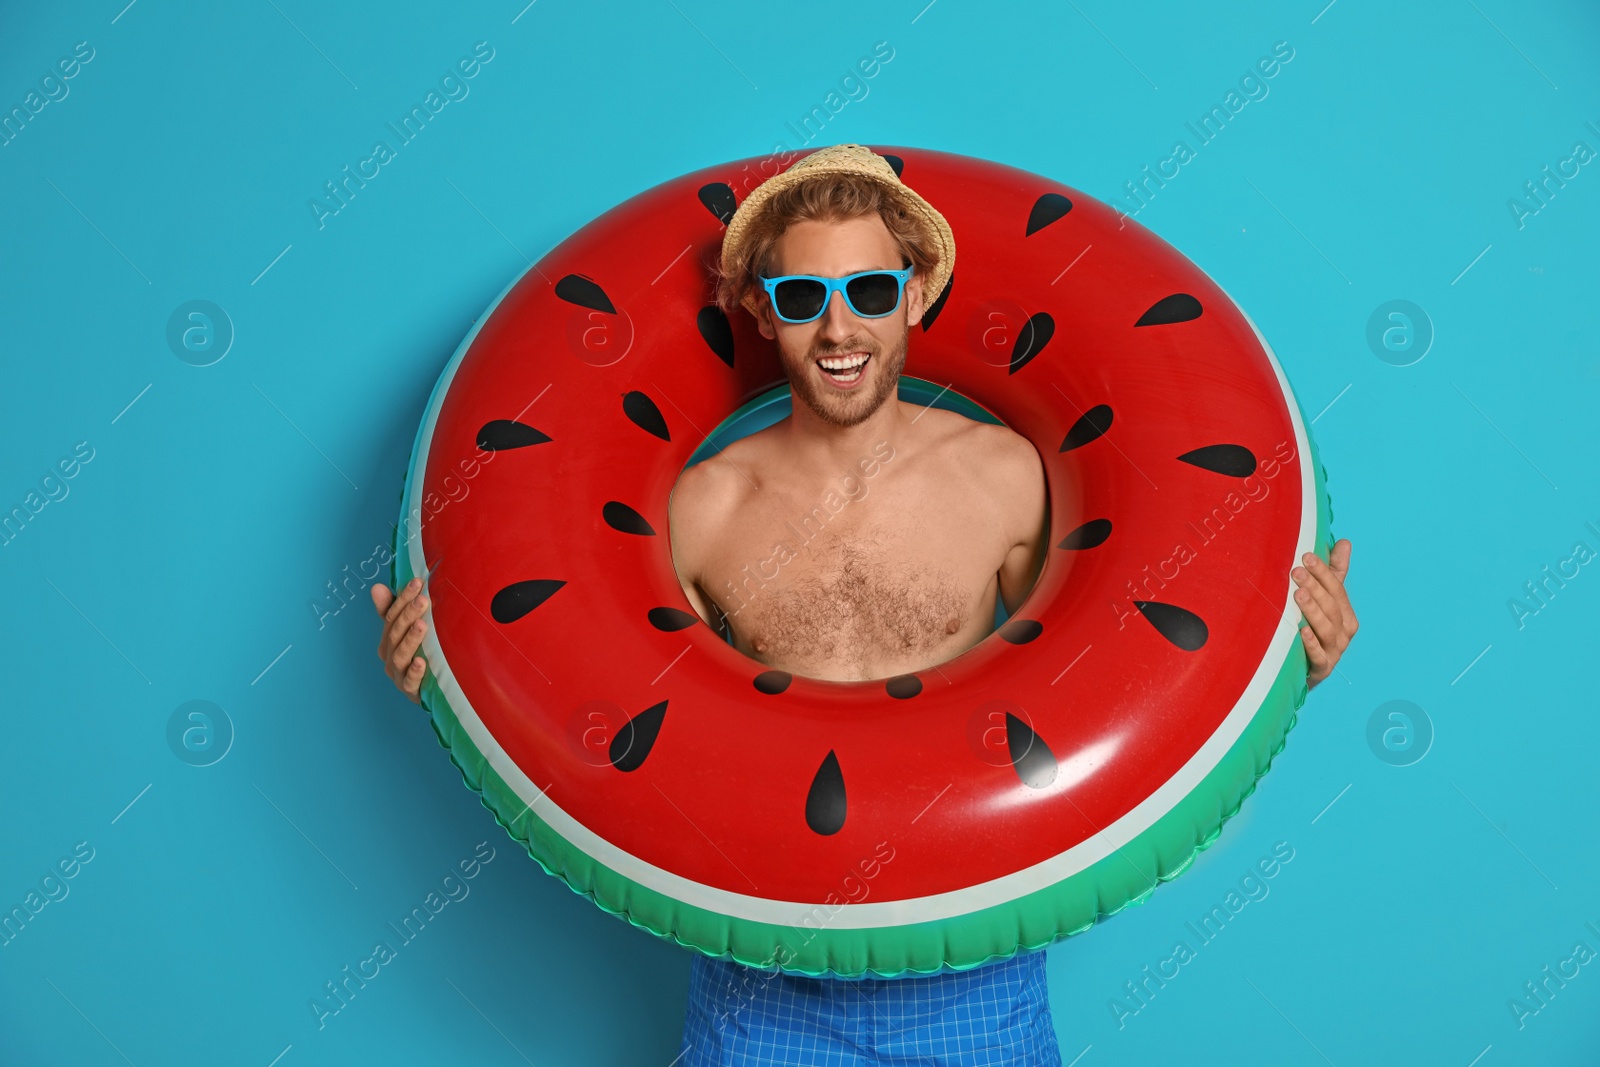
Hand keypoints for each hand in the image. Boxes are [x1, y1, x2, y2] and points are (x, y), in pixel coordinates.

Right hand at [372, 577, 428, 703]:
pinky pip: (410, 682)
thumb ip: (392, 610)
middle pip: (395, 633)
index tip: (417, 582)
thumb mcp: (406, 632)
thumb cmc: (418, 655)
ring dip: (410, 640)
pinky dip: (415, 672)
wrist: (431, 690)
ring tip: (422, 625)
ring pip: (400, 656)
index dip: (402, 599)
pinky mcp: (410, 691)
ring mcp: (398, 675)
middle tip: (422, 599)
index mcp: (387, 641)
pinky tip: (422, 662)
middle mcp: (389, 657)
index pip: (391, 616)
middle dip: (408, 615)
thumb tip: (377, 587)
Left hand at [1294, 538, 1356, 688]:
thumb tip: (1344, 542)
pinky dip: (1310, 643)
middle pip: (1332, 607)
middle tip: (1296, 571)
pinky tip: (1300, 630)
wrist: (1302, 670)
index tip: (1306, 556)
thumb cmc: (1314, 629)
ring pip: (1326, 629)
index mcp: (1346, 615)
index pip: (1337, 590)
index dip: (1323, 572)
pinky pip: (1318, 655)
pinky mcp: (1321, 668)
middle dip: (1315, 587)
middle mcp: (1344, 633)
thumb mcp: (1325, 601)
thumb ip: (1334, 573)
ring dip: (1312, 611)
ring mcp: (1334, 651)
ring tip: (1298, 594)